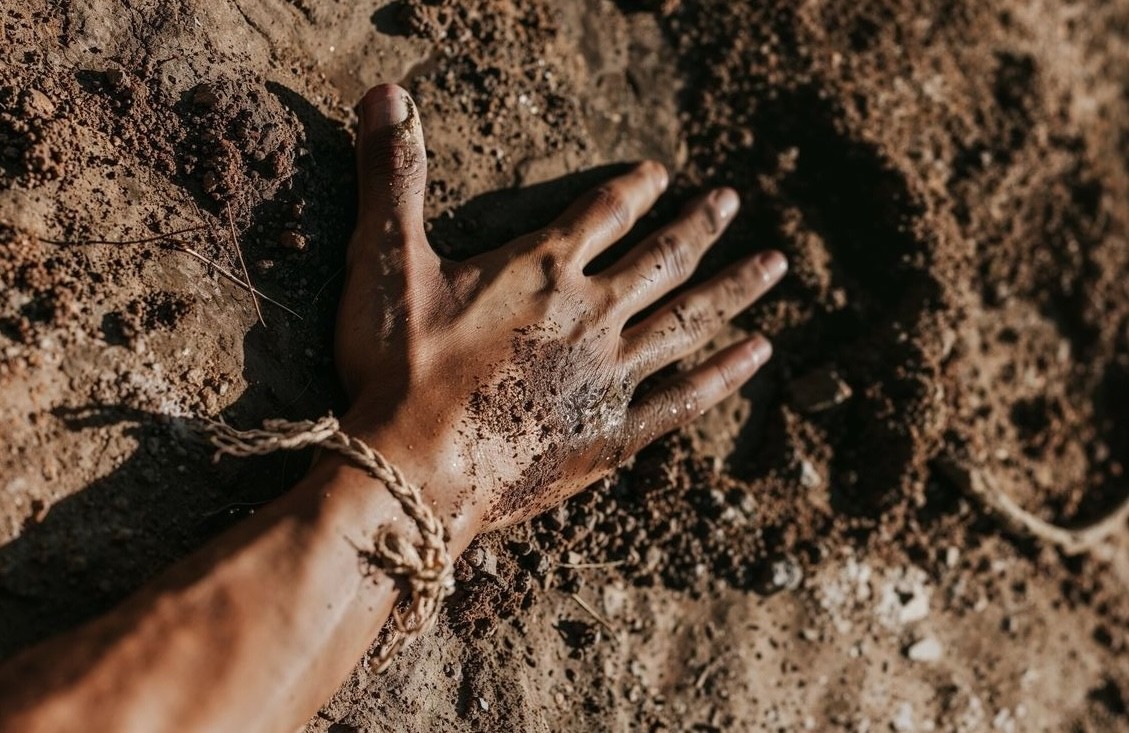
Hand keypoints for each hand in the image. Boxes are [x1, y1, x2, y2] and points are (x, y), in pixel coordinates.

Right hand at [335, 84, 786, 533]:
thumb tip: (385, 93)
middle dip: (698, 225)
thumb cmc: (397, 369)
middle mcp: (590, 313)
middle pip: (661, 257)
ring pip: (689, 318)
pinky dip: (726, 374)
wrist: (416, 469)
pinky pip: (685, 398)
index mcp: (542, 270)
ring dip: (734, 287)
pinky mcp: (615, 435)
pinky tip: (759, 353)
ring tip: (776, 264)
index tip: (660, 174)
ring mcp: (611, 375)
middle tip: (731, 200)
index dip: (632, 189)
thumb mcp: (384, 262)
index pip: (601, 213)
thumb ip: (393, 179)